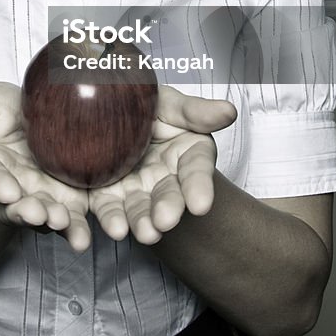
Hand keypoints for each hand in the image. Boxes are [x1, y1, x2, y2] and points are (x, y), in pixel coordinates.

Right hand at [0, 82, 90, 251]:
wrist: (29, 119)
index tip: (7, 191)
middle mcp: (8, 188)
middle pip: (12, 207)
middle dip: (24, 212)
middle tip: (37, 214)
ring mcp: (35, 196)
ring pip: (40, 215)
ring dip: (51, 221)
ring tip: (61, 221)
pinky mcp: (62, 199)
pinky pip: (69, 216)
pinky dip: (75, 228)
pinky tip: (81, 236)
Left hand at [88, 86, 236, 244]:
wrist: (105, 109)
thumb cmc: (146, 104)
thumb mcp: (170, 102)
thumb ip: (197, 111)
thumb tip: (229, 110)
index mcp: (186, 153)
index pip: (196, 171)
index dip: (198, 187)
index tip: (200, 204)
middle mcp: (164, 176)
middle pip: (169, 195)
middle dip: (168, 208)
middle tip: (165, 220)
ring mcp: (136, 188)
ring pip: (141, 208)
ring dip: (142, 221)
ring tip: (144, 232)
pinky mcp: (109, 195)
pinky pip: (109, 209)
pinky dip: (111, 219)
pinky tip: (115, 228)